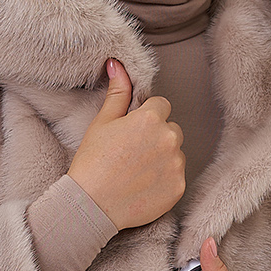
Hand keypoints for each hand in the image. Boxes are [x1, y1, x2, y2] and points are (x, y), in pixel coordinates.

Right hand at [65, 60, 185, 230]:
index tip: (132, 132)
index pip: (161, 106)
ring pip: (175, 153)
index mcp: (151, 118)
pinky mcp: (178, 187)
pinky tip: (143, 186)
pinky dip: (164, 180)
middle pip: (172, 129)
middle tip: (132, 154)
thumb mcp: (102, 122)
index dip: (146, 118)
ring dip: (162, 159)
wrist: (92, 205)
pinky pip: (176, 177)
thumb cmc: (92, 163)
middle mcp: (169, 138)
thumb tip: (118, 65)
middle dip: (157, 137)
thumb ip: (118, 92)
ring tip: (136, 172)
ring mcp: (176, 164)